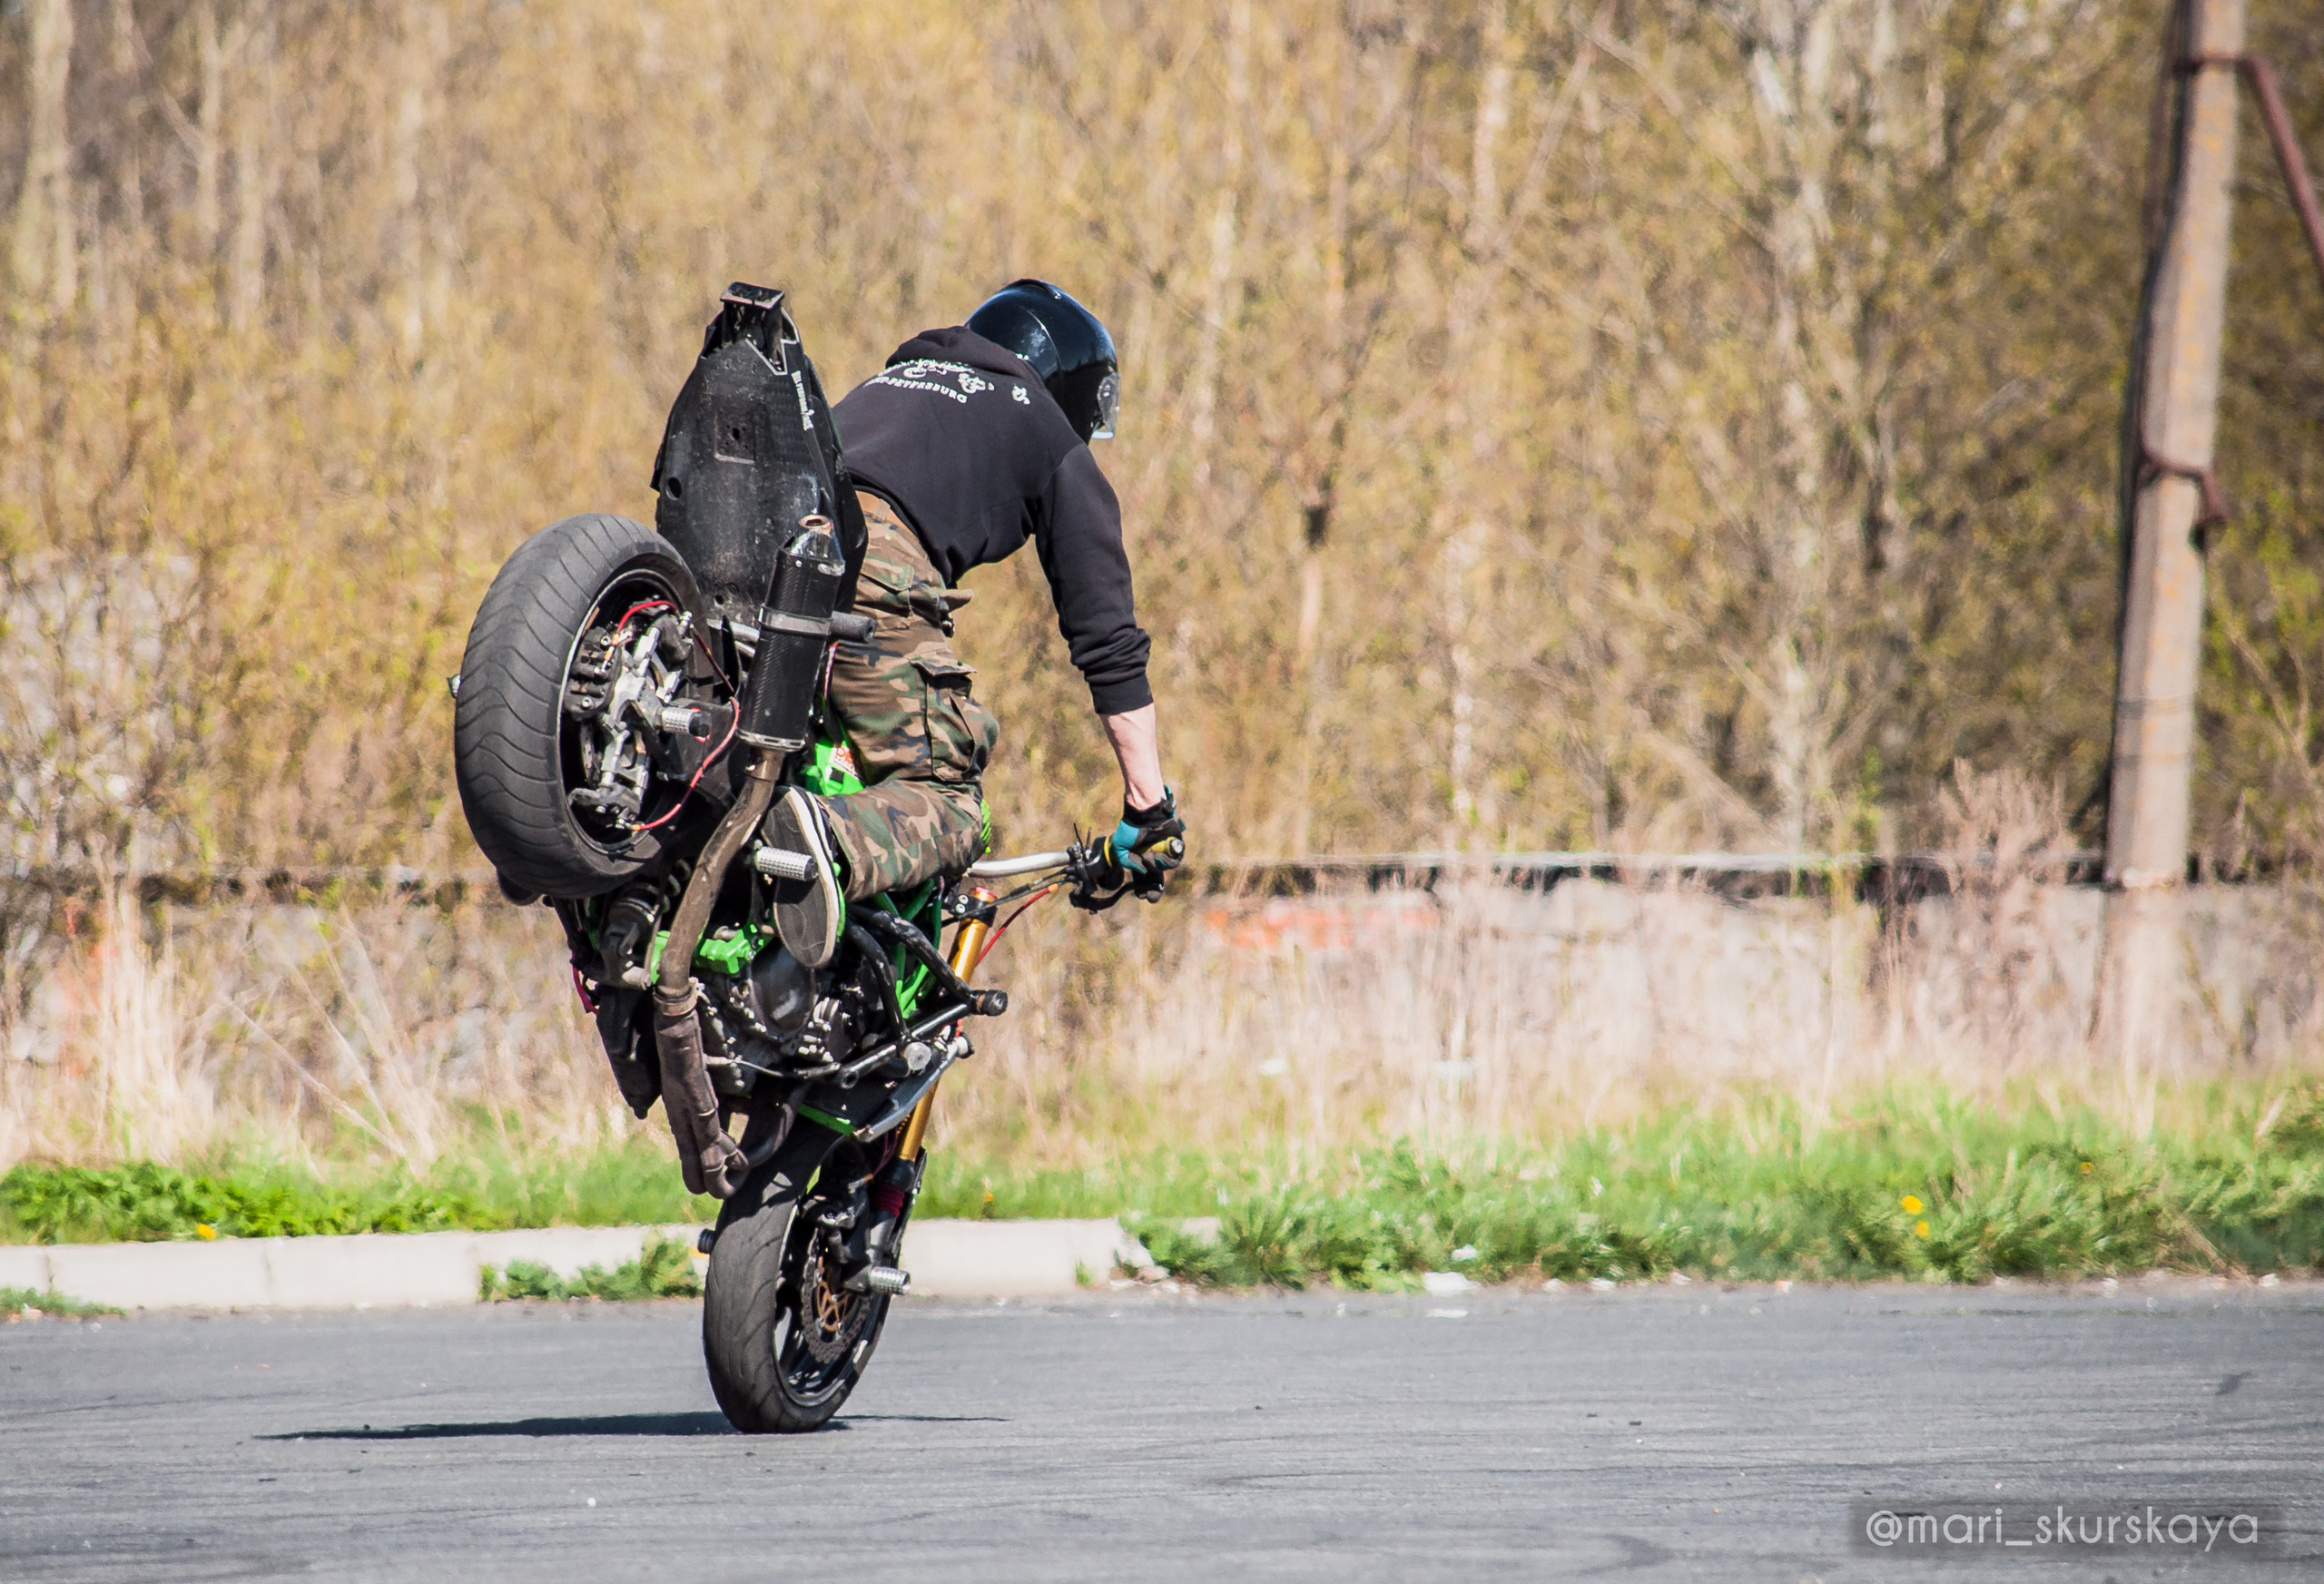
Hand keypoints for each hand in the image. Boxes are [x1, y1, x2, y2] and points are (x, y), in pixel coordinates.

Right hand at [1071, 789, 1183, 907]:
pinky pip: (1175, 860)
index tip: (1140, 894)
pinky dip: (1165, 860)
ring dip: (1156, 866)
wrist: (1141, 814)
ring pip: (1165, 869)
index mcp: (1141, 861)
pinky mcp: (1175, 847)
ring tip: (1148, 856)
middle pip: (1158, 881)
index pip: (1144, 881)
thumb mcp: (1119, 848)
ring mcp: (1165, 853)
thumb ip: (1127, 863)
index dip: (1143, 890)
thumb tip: (1143, 872)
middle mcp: (1154, 859)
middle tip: (1151, 897)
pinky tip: (1156, 854)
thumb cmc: (1129, 829)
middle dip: (1155, 892)